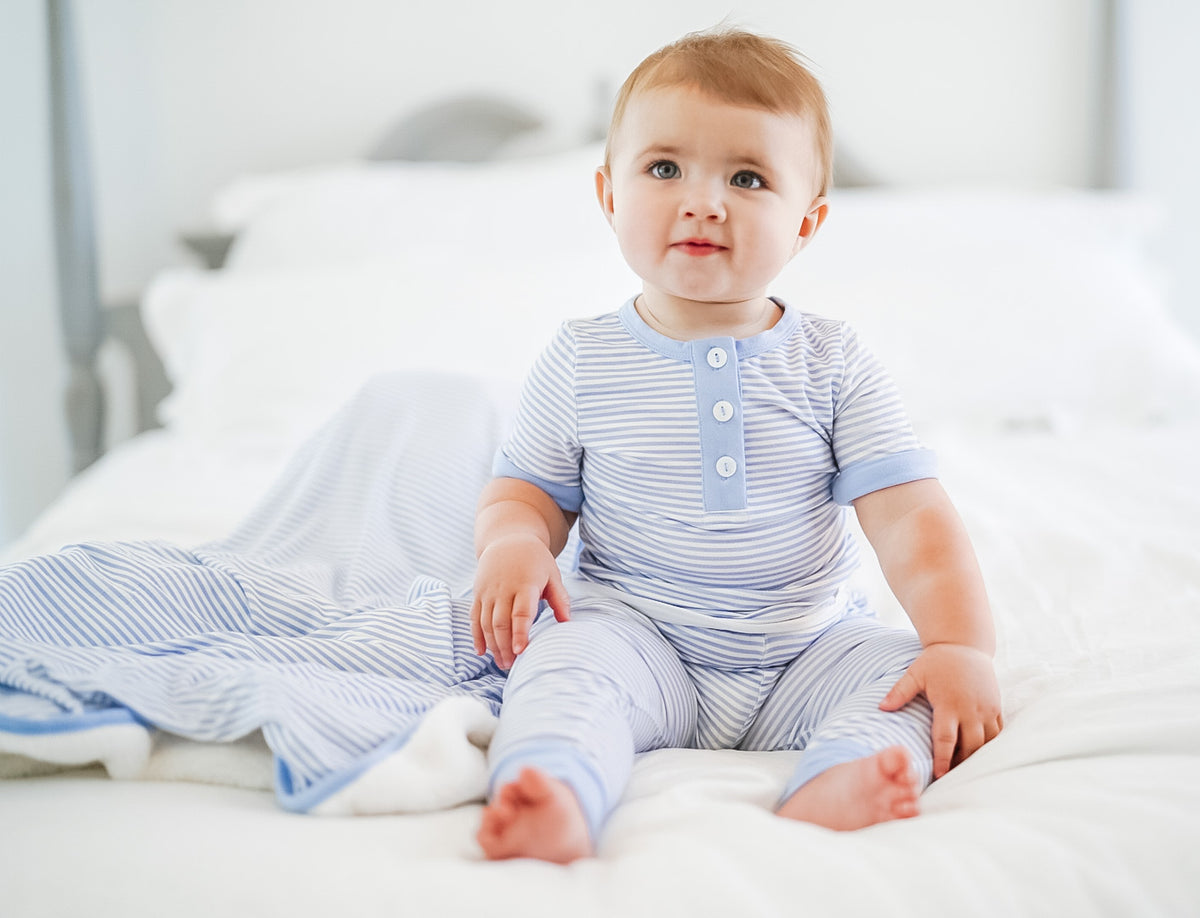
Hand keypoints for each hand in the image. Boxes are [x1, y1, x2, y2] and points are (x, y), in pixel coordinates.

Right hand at [471, 534, 569, 669]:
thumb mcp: (552, 574)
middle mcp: (503, 589)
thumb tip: (567, 622)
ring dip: (492, 645)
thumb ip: (559, 598)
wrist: (508, 538)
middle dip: (505, 647)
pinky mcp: (478, 593)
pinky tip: (482, 652)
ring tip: (502, 663)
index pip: (521, 612)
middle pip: (501, 623)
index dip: (520, 633)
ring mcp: (488, 591)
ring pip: (485, 623)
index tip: (521, 651)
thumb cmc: (535, 560)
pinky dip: (476, 636)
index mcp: (525, 584)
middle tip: (512, 666)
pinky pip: (474, 618)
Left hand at [880, 642, 1002, 778]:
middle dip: (960, 763)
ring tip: (963, 767)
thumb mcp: (915, 673)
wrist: (965, 645)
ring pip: (985, 743)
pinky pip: (997, 732)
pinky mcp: (996, 706)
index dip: (943, 760)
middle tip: (949, 777)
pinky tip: (978, 753)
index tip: (939, 775)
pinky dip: (989, 745)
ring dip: (975, 757)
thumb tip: (881, 708)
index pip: (946, 739)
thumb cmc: (937, 661)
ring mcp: (986, 709)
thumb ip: (900, 692)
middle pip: (969, 746)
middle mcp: (970, 710)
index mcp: (949, 704)